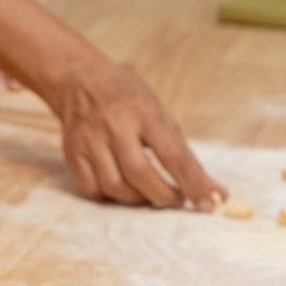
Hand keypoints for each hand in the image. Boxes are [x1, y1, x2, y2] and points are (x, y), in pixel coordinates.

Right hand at [50, 57, 223, 209]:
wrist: (80, 81)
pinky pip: (92, 189)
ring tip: (149, 195)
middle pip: (140, 174)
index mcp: (145, 112)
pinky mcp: (72, 153)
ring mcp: (89, 140)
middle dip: (163, 196)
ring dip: (138, 200)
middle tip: (176, 200)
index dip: (193, 184)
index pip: (173, 155)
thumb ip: (183, 153)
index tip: (209, 204)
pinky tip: (123, 190)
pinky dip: (111, 198)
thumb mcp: (159, 114)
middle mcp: (115, 125)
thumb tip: (213, 192)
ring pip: (114, 186)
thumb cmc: (130, 100)